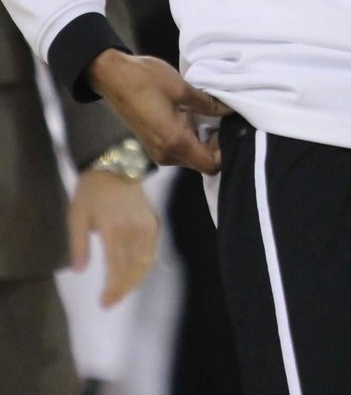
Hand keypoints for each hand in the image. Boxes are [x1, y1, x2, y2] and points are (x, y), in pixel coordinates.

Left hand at [69, 169, 158, 307]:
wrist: (115, 166)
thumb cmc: (91, 192)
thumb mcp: (77, 217)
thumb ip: (79, 245)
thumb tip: (80, 271)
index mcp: (114, 229)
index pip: (117, 267)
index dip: (112, 288)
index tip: (104, 303)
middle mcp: (134, 229)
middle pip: (133, 267)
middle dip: (123, 289)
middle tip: (111, 303)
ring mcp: (147, 225)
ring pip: (146, 261)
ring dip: (136, 280)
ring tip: (122, 292)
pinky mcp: (153, 221)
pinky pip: (152, 249)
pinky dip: (146, 265)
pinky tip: (137, 273)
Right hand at [87, 50, 231, 173]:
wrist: (113, 76)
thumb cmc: (146, 80)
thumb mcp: (183, 89)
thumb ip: (208, 104)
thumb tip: (230, 110)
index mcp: (175, 143)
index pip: (211, 165)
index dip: (226, 151)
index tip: (234, 128)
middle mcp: (166, 154)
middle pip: (202, 162)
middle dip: (218, 144)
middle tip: (228, 119)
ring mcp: (158, 151)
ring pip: (192, 155)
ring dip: (205, 139)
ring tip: (215, 114)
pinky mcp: (154, 143)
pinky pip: (181, 147)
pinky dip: (193, 136)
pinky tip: (199, 116)